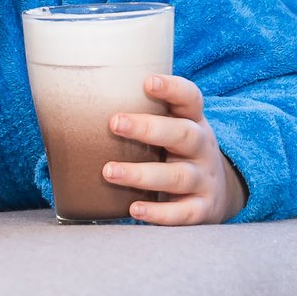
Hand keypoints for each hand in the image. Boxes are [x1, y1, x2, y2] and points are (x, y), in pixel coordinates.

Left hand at [102, 75, 247, 224]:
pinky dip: (159, 213)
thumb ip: (143, 116)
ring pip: (177, 176)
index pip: (190, 99)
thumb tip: (79, 107)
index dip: (172, 88)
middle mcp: (202, 148)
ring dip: (142, 174)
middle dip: (148, 128)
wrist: (217, 194)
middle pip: (183, 134)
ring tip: (109, 171)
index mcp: (193, 122)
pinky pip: (183, 213)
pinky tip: (134, 209)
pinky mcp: (203, 209)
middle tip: (115, 123)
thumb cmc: (178, 154)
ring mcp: (205, 179)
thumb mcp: (171, 131)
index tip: (148, 82)